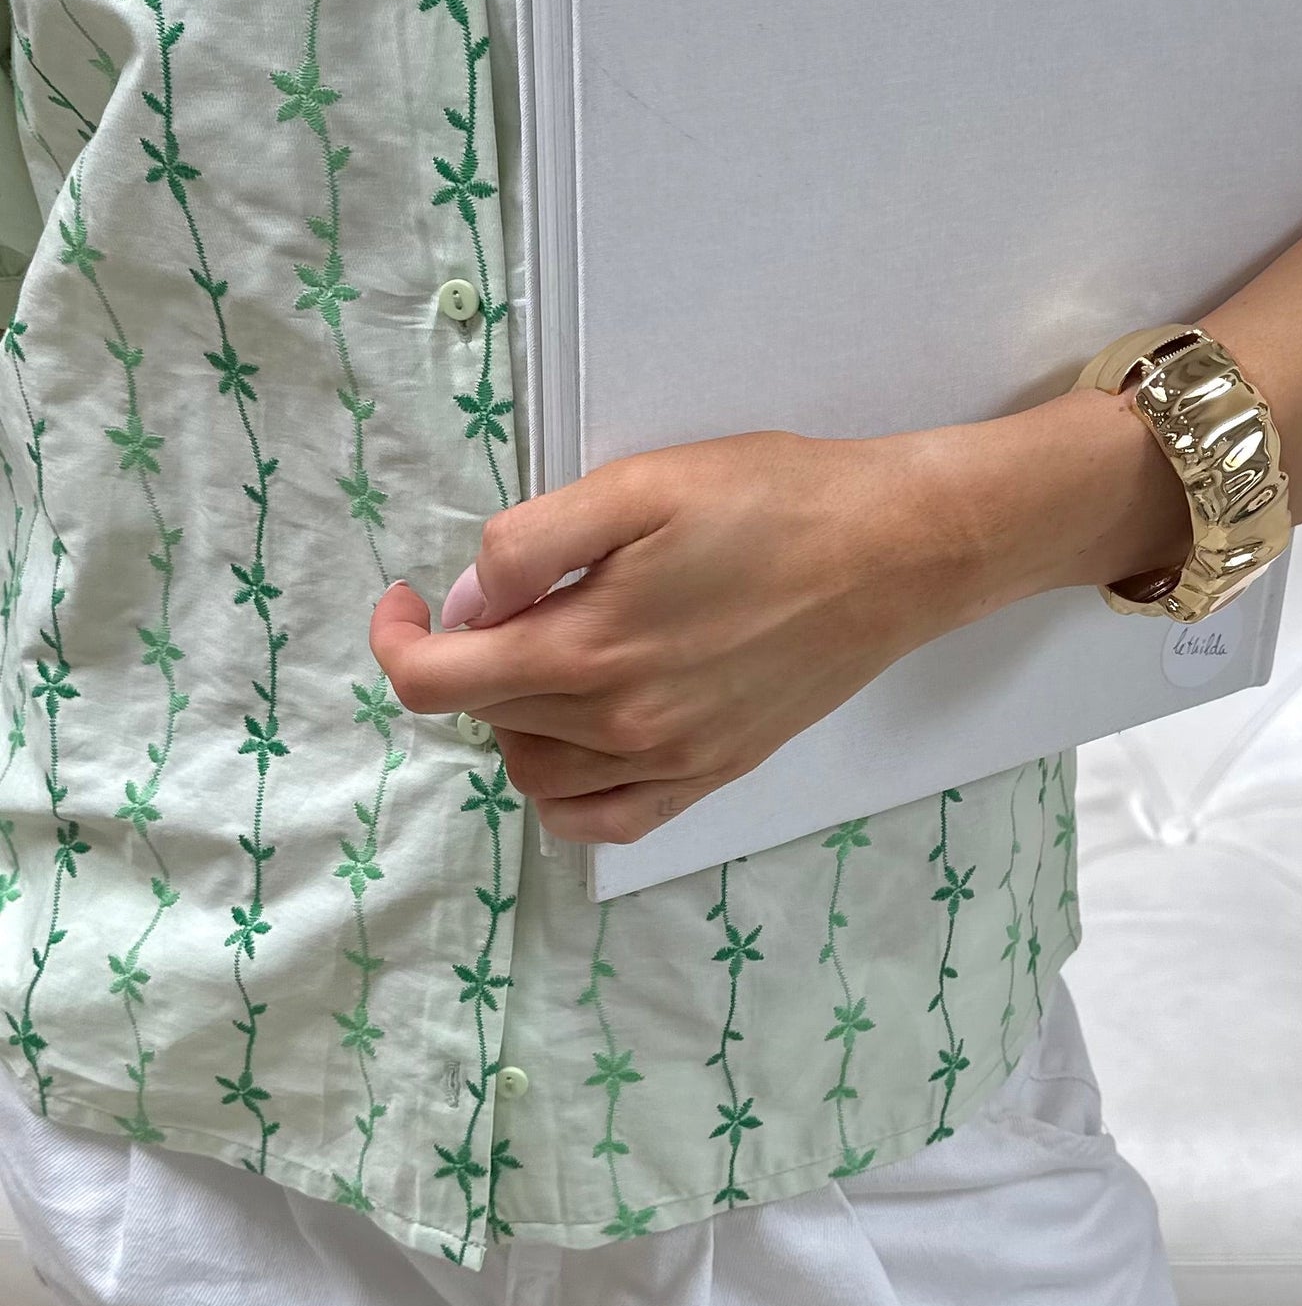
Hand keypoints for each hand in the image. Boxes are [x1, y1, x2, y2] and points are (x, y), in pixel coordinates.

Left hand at [368, 431, 983, 843]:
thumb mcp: (639, 485)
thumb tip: (469, 600)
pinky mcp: (713, 772)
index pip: (438, 682)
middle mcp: (621, 723)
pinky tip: (575, 742)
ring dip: (513, 719)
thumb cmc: (774, 501)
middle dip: (467, 661)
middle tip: (503, 600)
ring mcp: (670, 759)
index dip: (399, 640)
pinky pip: (605, 821)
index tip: (407, 599)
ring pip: (535, 773)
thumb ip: (535, 543)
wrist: (897, 552)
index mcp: (590, 648)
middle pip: (486, 719)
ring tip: (547, 656)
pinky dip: (566, 794)